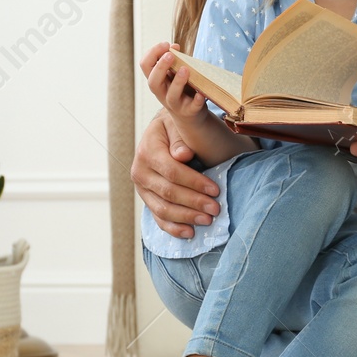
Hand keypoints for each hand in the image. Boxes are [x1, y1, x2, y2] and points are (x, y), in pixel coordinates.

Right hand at [132, 52, 219, 238]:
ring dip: (186, 217)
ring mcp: (142, 188)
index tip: (216, 190)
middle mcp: (140, 171)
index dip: (194, 183)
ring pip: (162, 209)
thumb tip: (182, 155)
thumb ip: (181, 138)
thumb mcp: (179, 123)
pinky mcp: (148, 199)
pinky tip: (189, 233)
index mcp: (148, 150)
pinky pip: (158, 218)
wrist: (165, 131)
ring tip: (208, 220)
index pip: (172, 171)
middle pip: (168, 193)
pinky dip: (173, 228)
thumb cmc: (177, 125)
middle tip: (216, 209)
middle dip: (194, 203)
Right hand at [143, 42, 214, 126]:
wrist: (189, 116)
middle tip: (170, 54)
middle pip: (153, 82)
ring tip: (185, 69)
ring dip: (178, 82)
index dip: (152, 53)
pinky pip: (192, 107)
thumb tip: (174, 47)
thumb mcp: (174, 74)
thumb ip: (174, 61)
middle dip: (160, 67)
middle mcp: (162, 93)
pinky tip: (201, 94)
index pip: (146, 66)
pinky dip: (196, 100)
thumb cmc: (182, 89)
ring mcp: (175, 104)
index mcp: (157, 81)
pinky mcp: (190, 111)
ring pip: (171, 95)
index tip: (165, 44)